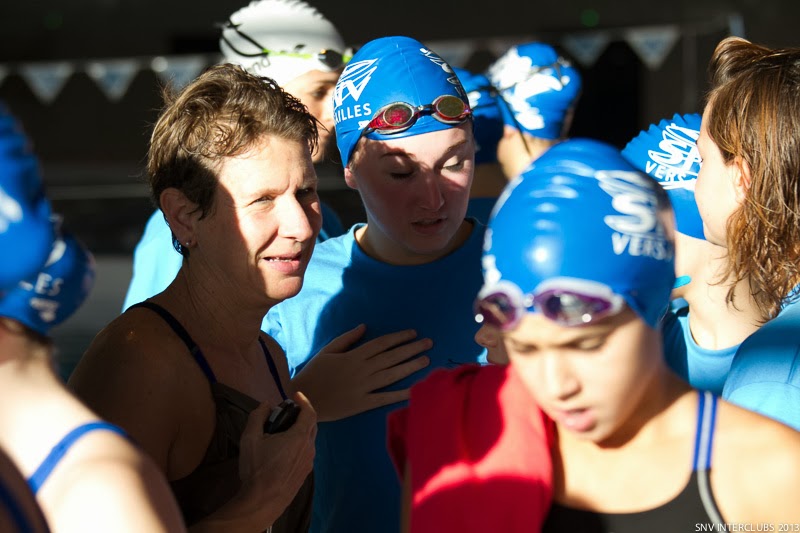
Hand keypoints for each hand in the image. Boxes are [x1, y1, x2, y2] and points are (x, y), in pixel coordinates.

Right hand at [236, 391, 316, 526]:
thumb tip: (266, 404)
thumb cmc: (257, 468)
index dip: (304, 401)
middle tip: (287, 411)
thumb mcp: (250, 438)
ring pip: (309, 440)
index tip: (296, 395)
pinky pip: (305, 453)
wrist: (262, 502)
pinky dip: (298, 444)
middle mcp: (309, 449)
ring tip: (282, 431)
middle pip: (311, 426)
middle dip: (301, 415)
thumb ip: (258, 416)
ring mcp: (308, 463)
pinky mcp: (304, 474)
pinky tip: (283, 449)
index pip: (310, 413)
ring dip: (299, 431)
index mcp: (299, 437)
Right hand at [292, 324, 431, 421]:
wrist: (303, 399)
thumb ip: (347, 339)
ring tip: (426, 360)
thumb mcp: (328, 350)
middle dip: (412, 349)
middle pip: (392, 356)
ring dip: (410, 366)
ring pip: (391, 374)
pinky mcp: (362, 403)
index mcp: (354, 355)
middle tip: (430, 343)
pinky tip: (414, 390)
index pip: (382, 343)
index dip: (399, 338)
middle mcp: (362, 369)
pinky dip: (399, 394)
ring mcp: (363, 387)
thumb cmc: (314, 373)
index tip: (414, 333)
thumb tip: (364, 327)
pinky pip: (384, 398)